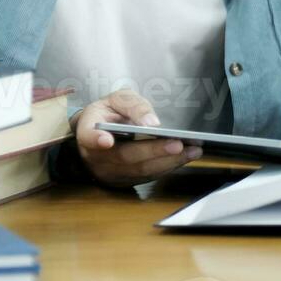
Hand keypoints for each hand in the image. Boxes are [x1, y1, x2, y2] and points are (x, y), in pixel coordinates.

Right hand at [72, 89, 200, 186]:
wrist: (101, 131)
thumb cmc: (110, 113)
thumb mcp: (118, 99)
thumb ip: (133, 106)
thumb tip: (151, 122)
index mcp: (88, 130)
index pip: (88, 137)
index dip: (96, 139)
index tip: (106, 140)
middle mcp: (95, 156)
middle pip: (124, 156)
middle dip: (153, 151)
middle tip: (177, 144)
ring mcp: (109, 172)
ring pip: (138, 170)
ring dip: (167, 161)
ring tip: (192, 150)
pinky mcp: (124, 180)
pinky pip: (147, 176)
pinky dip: (168, 167)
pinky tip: (185, 157)